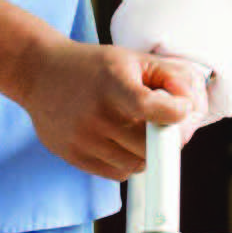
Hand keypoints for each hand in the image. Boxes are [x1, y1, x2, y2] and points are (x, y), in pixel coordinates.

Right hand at [17, 39, 201, 176]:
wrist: (39, 73)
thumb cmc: (94, 67)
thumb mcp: (133, 59)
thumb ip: (171, 76)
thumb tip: (192, 106)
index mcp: (113, 85)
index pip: (154, 110)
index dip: (178, 113)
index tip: (180, 108)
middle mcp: (96, 115)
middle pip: (151, 146)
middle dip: (167, 138)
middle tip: (166, 125)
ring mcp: (83, 139)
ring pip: (138, 164)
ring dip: (147, 152)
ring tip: (139, 130)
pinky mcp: (73, 156)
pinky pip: (118, 173)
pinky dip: (128, 162)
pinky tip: (120, 140)